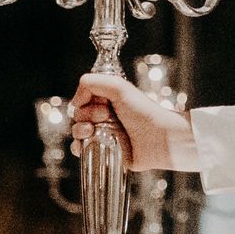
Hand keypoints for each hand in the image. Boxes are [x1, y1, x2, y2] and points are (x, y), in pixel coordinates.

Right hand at [69, 74, 188, 172]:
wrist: (159, 139)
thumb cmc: (144, 112)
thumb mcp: (119, 87)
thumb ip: (93, 82)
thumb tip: (75, 101)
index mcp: (107, 99)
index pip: (82, 98)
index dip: (85, 101)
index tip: (102, 104)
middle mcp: (104, 115)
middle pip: (78, 115)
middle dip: (85, 116)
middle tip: (105, 116)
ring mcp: (103, 133)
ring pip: (77, 132)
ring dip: (79, 131)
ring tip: (92, 132)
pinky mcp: (104, 150)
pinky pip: (82, 149)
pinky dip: (78, 147)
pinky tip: (82, 146)